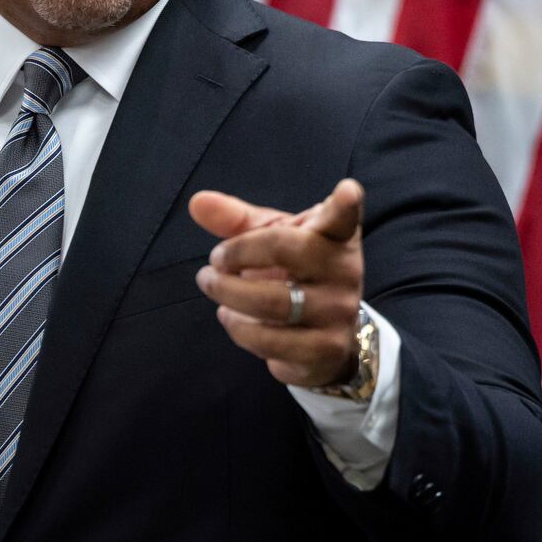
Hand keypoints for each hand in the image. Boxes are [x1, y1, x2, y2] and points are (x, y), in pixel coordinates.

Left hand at [189, 179, 364, 387]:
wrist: (326, 337)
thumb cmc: (295, 272)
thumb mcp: (271, 239)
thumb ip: (237, 220)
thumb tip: (196, 202)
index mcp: (335, 235)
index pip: (344, 217)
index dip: (346, 203)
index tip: (345, 191)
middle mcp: (345, 270)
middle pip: (285, 250)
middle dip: (237, 254)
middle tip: (212, 263)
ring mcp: (339, 312)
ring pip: (273, 302)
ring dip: (229, 295)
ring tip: (212, 287)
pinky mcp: (326, 350)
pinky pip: (272, 343)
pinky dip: (240, 329)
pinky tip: (232, 318)